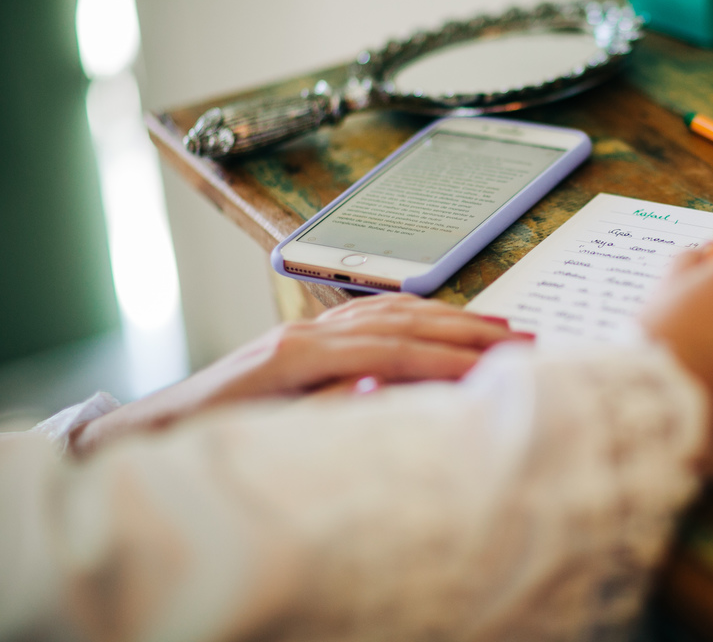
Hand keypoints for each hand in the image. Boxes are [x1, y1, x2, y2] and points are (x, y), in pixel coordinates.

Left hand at [71, 294, 529, 455]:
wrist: (153, 430)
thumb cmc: (205, 441)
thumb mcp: (265, 437)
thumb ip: (325, 408)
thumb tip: (380, 383)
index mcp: (296, 357)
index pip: (393, 351)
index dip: (449, 358)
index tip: (497, 367)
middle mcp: (304, 331)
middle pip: (402, 320)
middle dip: (466, 329)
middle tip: (521, 339)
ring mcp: (304, 326)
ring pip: (392, 310)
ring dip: (449, 315)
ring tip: (499, 326)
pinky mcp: (303, 333)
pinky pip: (372, 312)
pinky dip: (416, 312)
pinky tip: (442, 318)